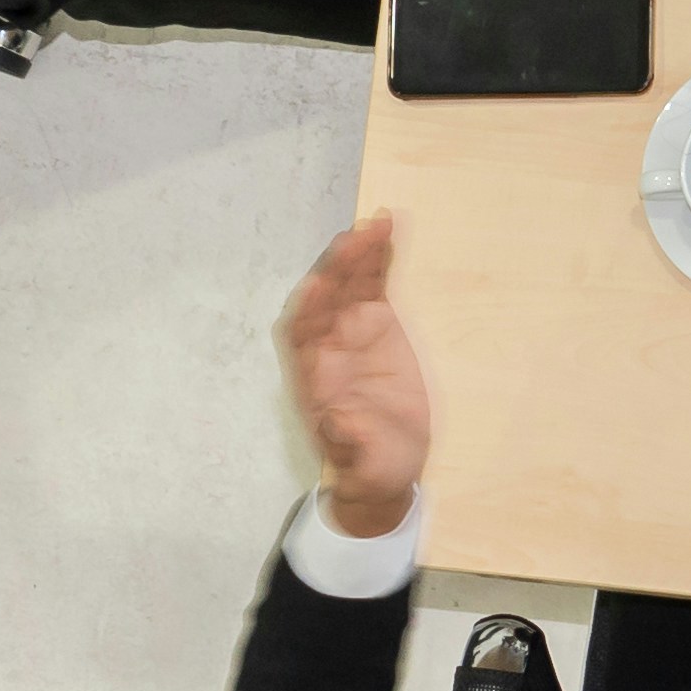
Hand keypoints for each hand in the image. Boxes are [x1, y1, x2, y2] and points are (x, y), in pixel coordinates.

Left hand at [275, 217, 434, 537]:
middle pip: (325, 301)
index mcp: (313, 380)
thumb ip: (347, 445)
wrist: (386, 465)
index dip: (307, 313)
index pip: (301, 339)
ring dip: (359, 253)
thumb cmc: (368, 468)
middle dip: (336, 271)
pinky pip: (373, 284)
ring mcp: (350, 331)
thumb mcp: (361, 466)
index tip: (316, 288)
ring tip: (377, 222)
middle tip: (353, 239)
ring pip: (348, 284)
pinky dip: (379, 258)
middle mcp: (325, 348)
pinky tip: (389, 228)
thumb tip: (338, 423)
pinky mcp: (375, 323)